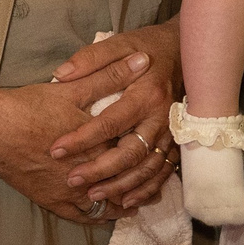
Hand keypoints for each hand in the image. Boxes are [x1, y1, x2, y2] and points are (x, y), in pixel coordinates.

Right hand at [0, 53, 156, 222]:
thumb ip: (110, 76)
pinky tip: (106, 214)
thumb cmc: (30, 107)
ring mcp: (69, 191)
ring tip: (138, 203)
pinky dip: (98, 216)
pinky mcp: (51, 201)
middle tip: (157, 189)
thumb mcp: (73, 88)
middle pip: (123, 183)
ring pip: (107, 204)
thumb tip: (141, 60)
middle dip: (142, 185)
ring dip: (124, 203)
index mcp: (99, 144)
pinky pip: (82, 216)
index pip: (133, 153)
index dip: (150, 156)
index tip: (163, 153)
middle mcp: (89, 173)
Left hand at [48, 21, 181, 210]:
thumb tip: (60, 75)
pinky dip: (146, 190)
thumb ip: (90, 59)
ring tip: (93, 196)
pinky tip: (126, 201)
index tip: (56, 149)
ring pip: (147, 168)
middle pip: (129, 153)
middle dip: (100, 170)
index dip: (81, 138)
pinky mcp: (176, 142)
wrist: (187, 52)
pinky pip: (163, 172)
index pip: (109, 122)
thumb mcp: (119, 43)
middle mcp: (160, 117)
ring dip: (121, 186)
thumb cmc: (147, 48)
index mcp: (144, 94)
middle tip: (72, 180)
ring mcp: (171, 133)